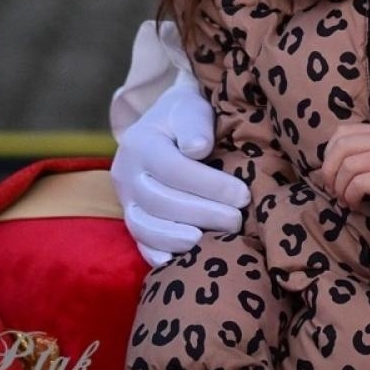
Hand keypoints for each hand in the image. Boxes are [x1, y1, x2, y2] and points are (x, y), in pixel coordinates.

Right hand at [109, 73, 248, 266]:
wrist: (167, 121)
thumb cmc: (186, 114)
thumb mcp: (190, 107)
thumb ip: (194, 124)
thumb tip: (198, 149)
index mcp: (140, 143)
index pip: (173, 170)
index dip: (209, 186)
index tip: (243, 195)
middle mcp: (126, 173)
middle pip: (161, 201)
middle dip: (202, 214)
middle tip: (237, 220)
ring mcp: (126, 199)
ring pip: (145, 226)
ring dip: (179, 238)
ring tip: (211, 241)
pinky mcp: (132, 217)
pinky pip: (139, 241)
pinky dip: (157, 254)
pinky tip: (180, 262)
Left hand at [319, 123, 369, 229]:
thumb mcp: (368, 166)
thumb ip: (351, 154)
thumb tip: (324, 160)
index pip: (342, 133)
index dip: (329, 156)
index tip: (332, 176)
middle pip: (342, 147)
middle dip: (330, 172)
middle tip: (334, 191)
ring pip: (348, 166)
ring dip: (341, 189)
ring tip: (347, 200)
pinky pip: (358, 184)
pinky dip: (351, 198)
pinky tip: (357, 205)